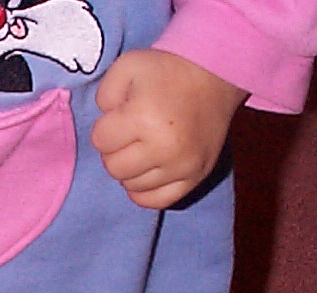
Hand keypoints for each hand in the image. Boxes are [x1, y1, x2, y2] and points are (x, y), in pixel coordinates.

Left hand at [91, 49, 247, 208]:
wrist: (215, 74)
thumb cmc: (167, 70)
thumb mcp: (126, 66)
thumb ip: (104, 96)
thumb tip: (105, 129)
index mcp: (143, 118)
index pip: (100, 141)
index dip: (105, 128)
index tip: (120, 117)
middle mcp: (164, 148)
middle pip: (114, 168)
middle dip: (115, 150)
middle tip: (131, 134)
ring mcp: (182, 167)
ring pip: (132, 186)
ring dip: (131, 169)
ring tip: (144, 148)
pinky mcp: (195, 178)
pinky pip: (157, 201)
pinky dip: (146, 190)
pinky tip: (148, 171)